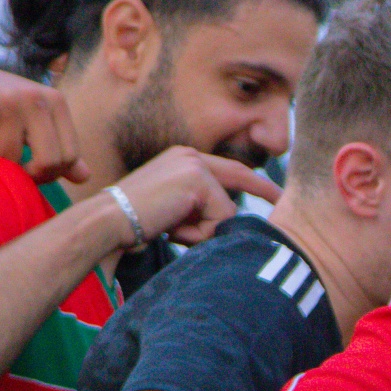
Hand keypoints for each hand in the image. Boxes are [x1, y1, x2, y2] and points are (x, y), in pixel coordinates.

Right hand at [0, 63, 87, 183]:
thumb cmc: (5, 109)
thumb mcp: (37, 123)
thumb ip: (61, 150)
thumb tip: (86, 178)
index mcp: (56, 102)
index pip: (70, 156)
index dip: (53, 174)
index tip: (35, 172)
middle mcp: (34, 98)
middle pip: (47, 162)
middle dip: (31, 177)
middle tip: (16, 173)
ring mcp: (5, 101)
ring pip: (10, 160)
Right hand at [110, 146, 283, 247]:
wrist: (108, 219)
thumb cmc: (133, 222)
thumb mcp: (170, 209)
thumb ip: (196, 208)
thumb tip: (228, 222)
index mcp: (182, 160)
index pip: (227, 169)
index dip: (253, 182)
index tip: (273, 192)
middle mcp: (190, 156)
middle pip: (238, 176)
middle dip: (263, 190)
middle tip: (281, 201)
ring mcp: (194, 166)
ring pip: (226, 209)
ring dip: (205, 230)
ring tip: (173, 229)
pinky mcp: (198, 180)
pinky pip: (219, 217)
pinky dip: (201, 233)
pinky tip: (173, 229)